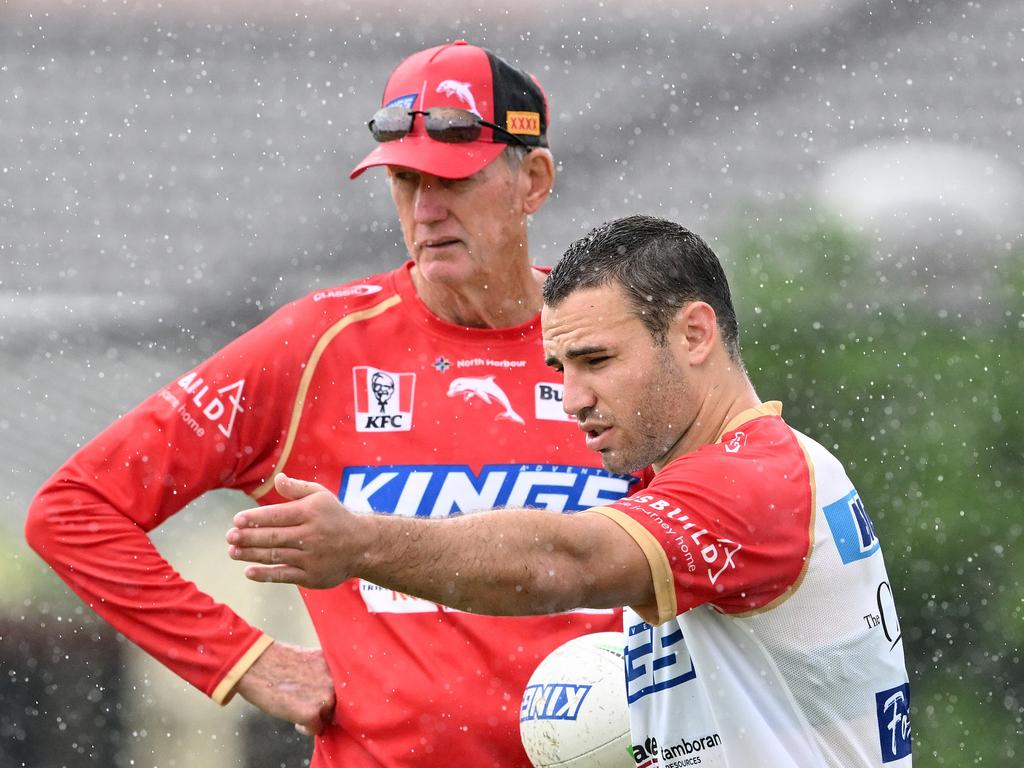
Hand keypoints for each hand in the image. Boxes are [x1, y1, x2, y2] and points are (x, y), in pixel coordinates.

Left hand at [227, 473, 358, 587]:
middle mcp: (311, 535)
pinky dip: (265, 575)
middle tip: (230, 536)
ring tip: (232, 551)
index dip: (256, 518)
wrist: (362, 545)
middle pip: (273, 537)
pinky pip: (284, 575)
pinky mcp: (311, 576)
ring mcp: (311, 557)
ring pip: (276, 556)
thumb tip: (277, 479)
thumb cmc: (335, 517)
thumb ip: (297, 489)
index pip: (278, 515)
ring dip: (251, 554)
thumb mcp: (321, 496)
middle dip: (248, 537)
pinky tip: (248, 571)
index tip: (236, 520)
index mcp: (311, 513)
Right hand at [234, 640, 334, 734]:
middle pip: (340, 703)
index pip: (346, 687)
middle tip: (308, 702)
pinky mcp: (312, 713)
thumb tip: (331, 690)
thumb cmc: (279, 661)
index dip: (333, 693)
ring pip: (329, 716)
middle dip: (326, 705)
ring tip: (299, 709)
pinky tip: (294, 719)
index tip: (322, 695)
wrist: (257, 664)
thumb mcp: (312, 661)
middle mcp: (336, 680)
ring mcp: (326, 697)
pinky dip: (306, 728)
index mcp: (337, 665)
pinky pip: (317, 729)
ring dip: (317, 717)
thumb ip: (325, 674)